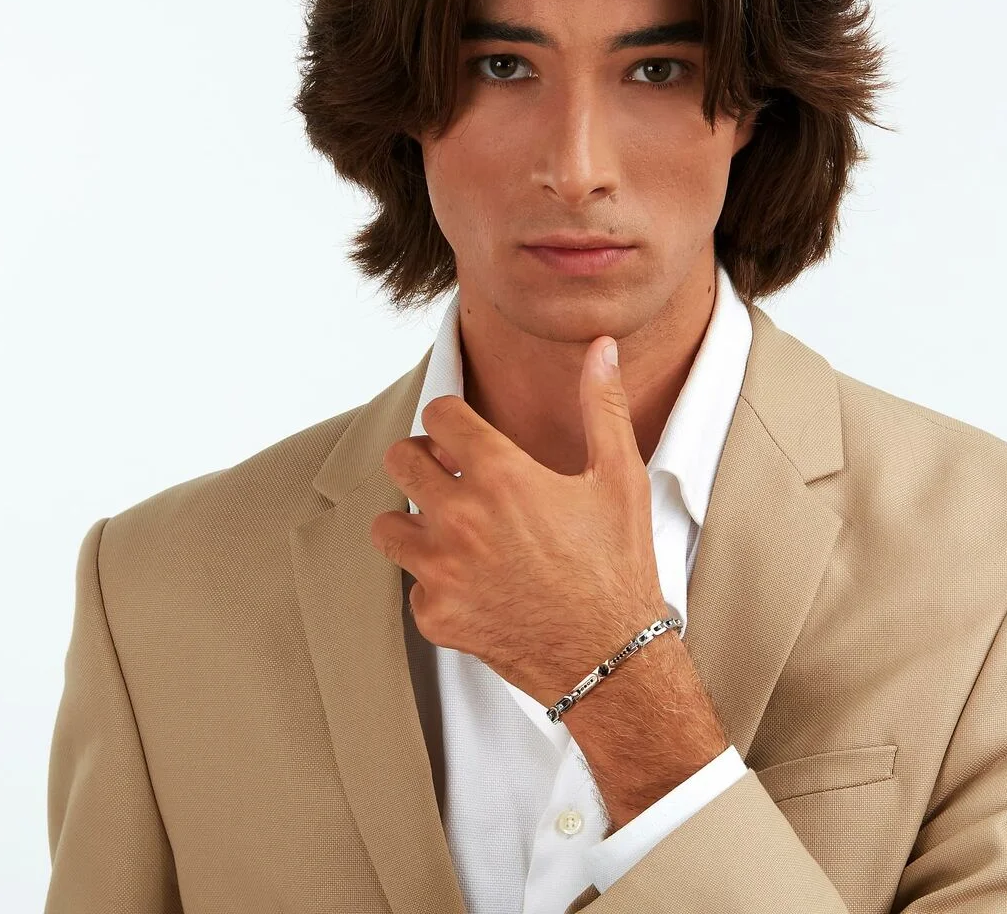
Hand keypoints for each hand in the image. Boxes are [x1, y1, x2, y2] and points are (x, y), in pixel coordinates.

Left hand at [370, 336, 667, 705]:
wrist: (612, 657)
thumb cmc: (618, 566)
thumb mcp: (619, 477)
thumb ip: (602, 406)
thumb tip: (601, 349)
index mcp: (500, 475)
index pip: (437, 414)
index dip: (451, 418)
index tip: (464, 433)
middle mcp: (459, 518)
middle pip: (399, 459)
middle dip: (423, 459)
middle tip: (453, 475)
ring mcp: (441, 570)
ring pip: (387, 524)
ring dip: (415, 520)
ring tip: (455, 530)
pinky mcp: (436, 615)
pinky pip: (413, 585)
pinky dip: (436, 583)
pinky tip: (475, 583)